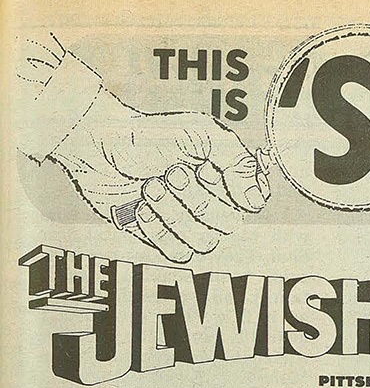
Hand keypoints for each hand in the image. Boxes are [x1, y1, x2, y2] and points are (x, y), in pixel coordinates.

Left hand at [52, 88, 269, 261]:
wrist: (96, 148)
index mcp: (225, 178)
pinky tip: (139, 208)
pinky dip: (156, 230)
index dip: (232, 191)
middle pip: (227, 225)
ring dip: (173, 214)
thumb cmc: (147, 136)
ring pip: (202, 242)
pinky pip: (176, 254)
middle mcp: (212, 203)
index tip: (207, 168)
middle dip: (196, 199)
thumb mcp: (198, 134)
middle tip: (171, 172)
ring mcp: (187, 225)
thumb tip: (256, 200)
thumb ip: (235, 159)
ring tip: (149, 187)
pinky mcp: (163, 241)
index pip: (252, 202)